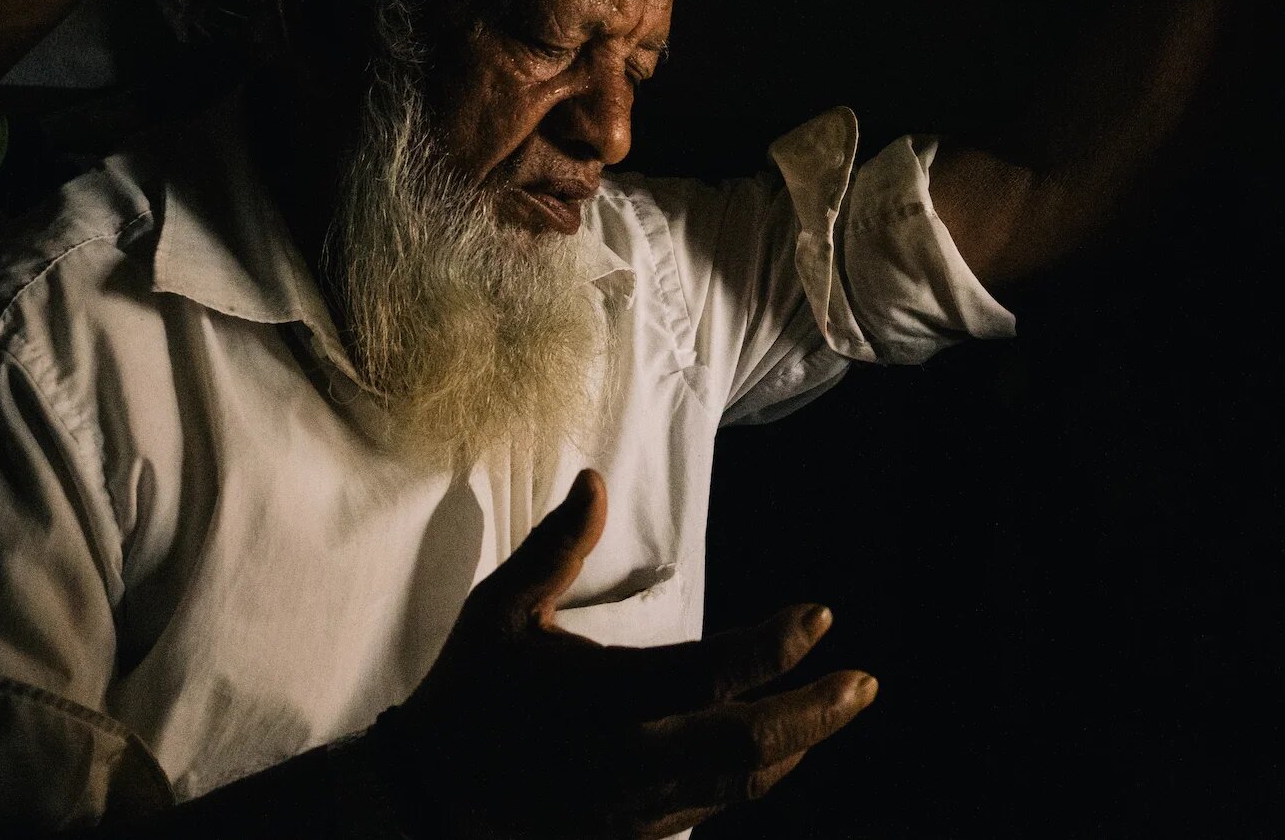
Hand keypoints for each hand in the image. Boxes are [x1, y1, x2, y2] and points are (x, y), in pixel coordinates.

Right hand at [370, 470, 877, 838]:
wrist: (420, 805)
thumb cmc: (466, 697)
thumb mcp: (500, 613)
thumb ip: (556, 548)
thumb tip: (595, 477)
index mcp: (605, 699)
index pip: (713, 672)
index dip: (776, 646)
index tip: (822, 616)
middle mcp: (631, 761)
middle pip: (749, 745)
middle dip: (815, 714)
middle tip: (864, 684)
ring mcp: (634, 811)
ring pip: (737, 786)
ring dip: (793, 748)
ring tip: (835, 709)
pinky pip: (707, 810)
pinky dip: (747, 779)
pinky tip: (772, 754)